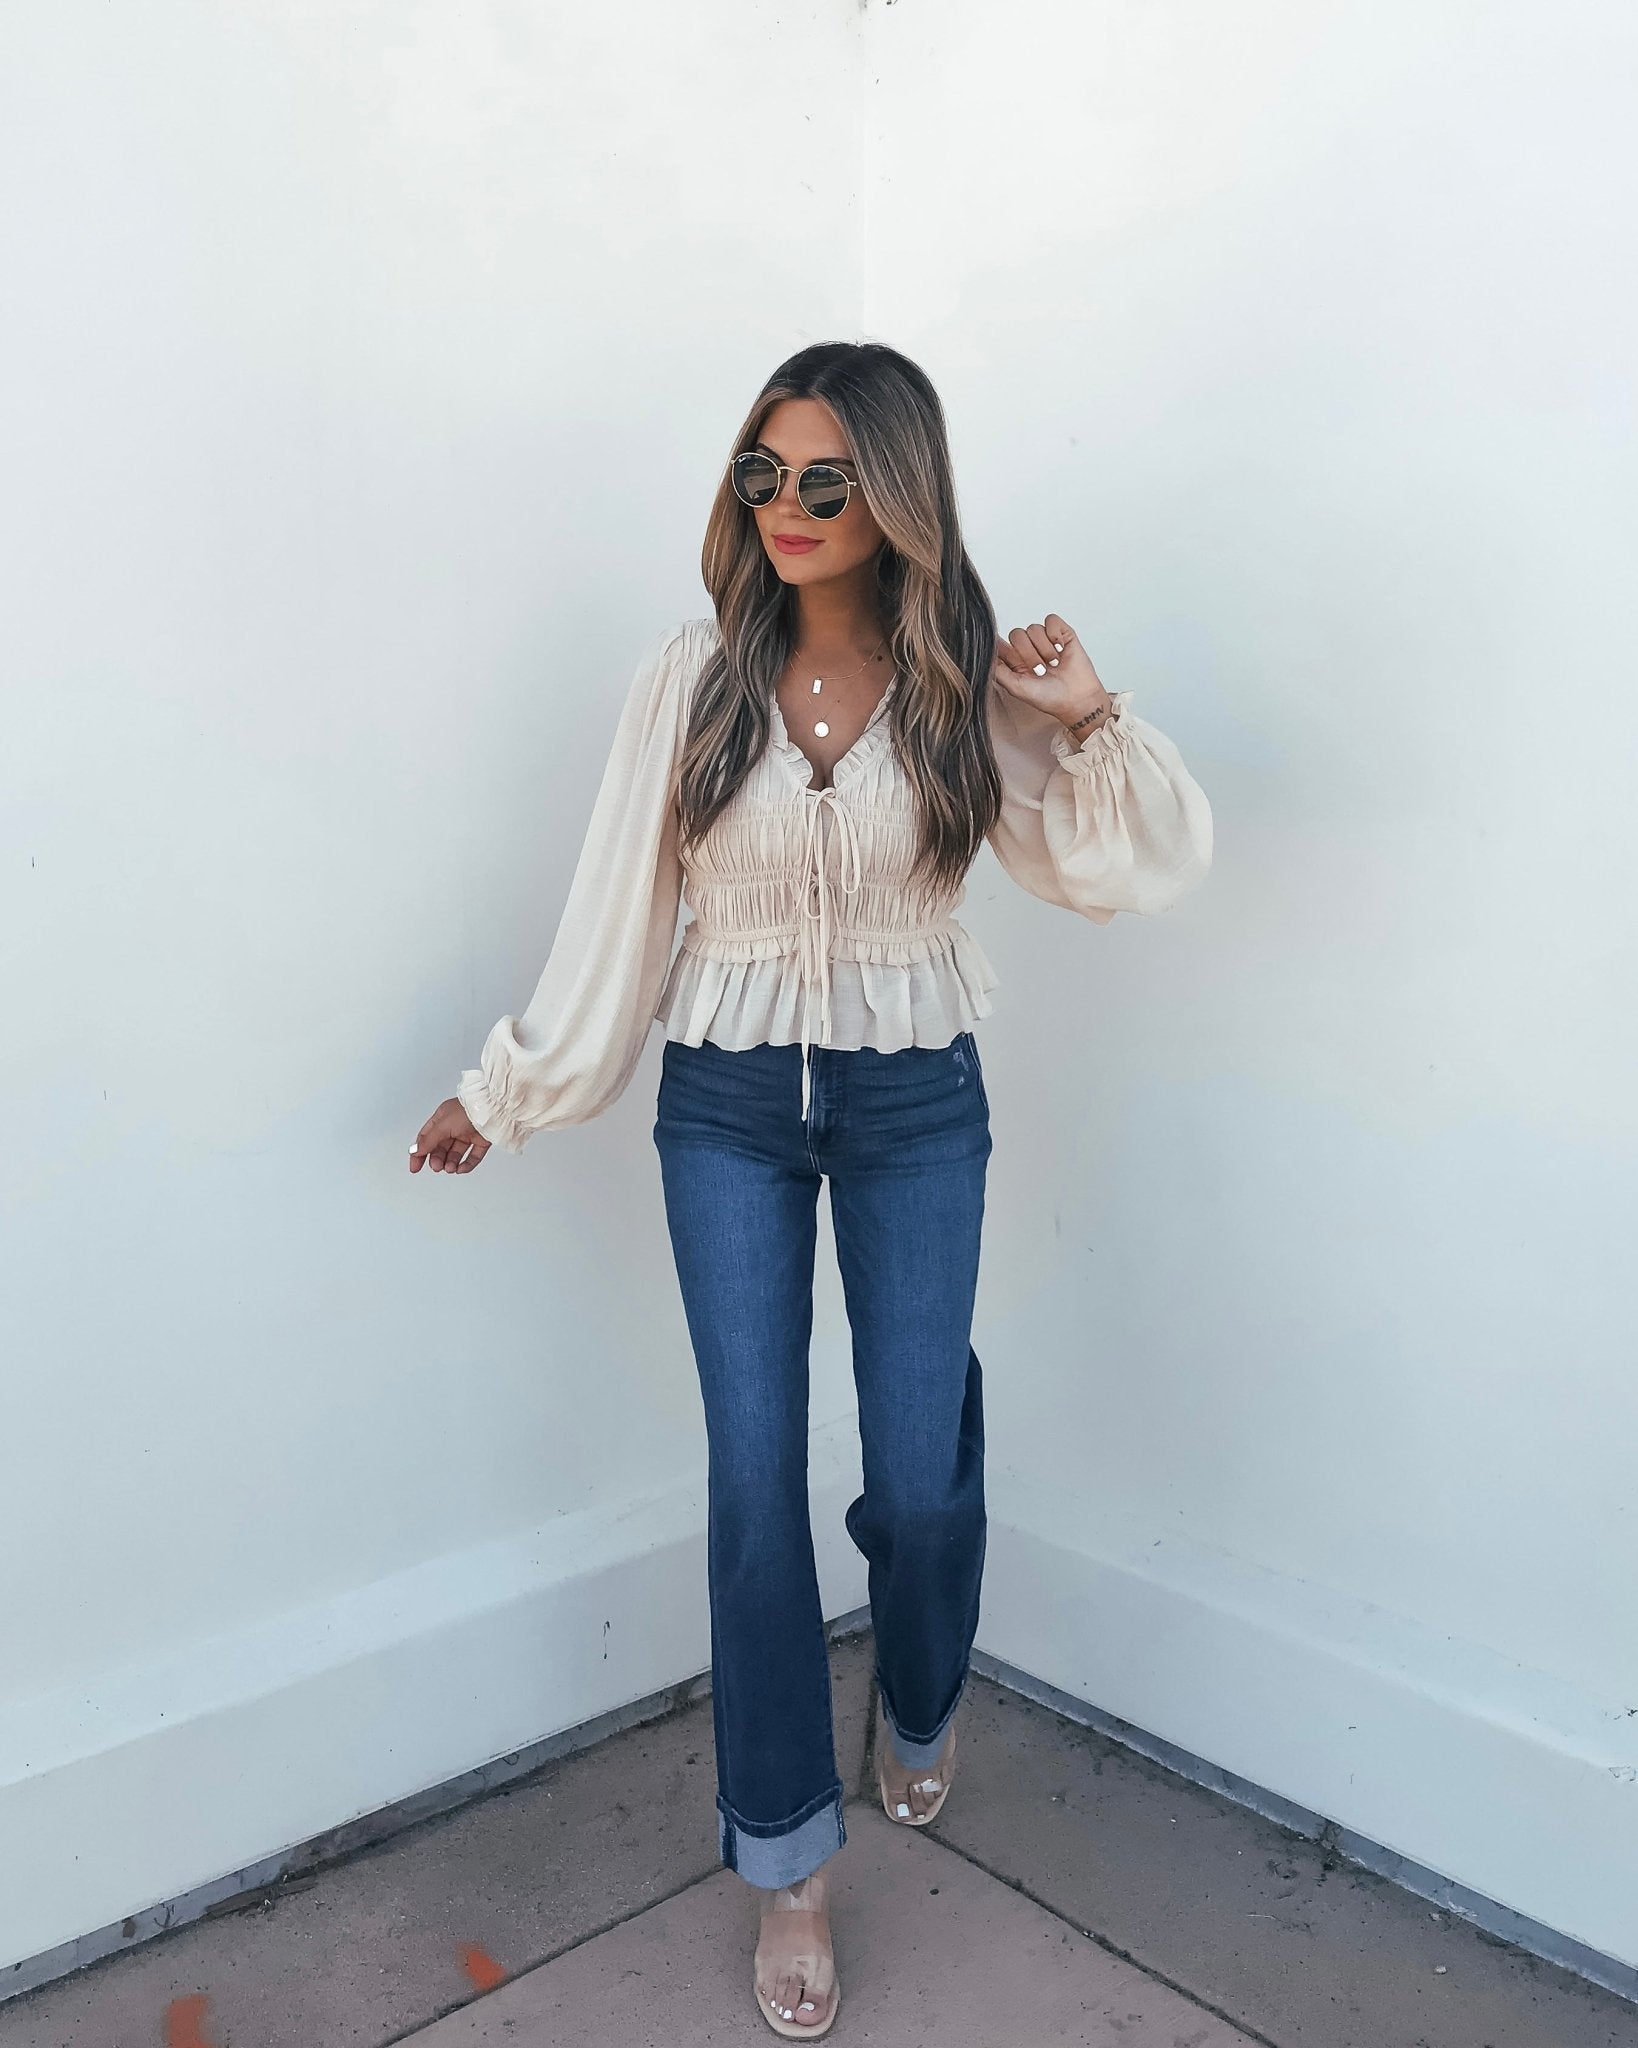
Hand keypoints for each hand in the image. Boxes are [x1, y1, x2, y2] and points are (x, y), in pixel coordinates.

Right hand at [410, 1098, 491, 1173]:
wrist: (493, 1110)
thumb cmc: (467, 1111)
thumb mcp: (442, 1125)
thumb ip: (428, 1140)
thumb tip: (415, 1151)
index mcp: (442, 1118)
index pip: (426, 1138)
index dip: (419, 1153)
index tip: (415, 1168)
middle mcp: (454, 1126)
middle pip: (441, 1148)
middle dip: (437, 1159)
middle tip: (437, 1167)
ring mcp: (469, 1133)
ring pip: (456, 1153)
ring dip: (451, 1163)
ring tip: (450, 1168)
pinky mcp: (482, 1141)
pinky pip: (473, 1156)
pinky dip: (467, 1164)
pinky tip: (461, 1169)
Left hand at [991, 613, 1111, 729]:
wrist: (1076, 698)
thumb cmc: (1048, 697)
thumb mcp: (1016, 688)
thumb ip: (998, 671)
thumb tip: (986, 655)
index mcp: (1014, 660)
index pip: (1001, 642)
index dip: (1005, 647)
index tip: (1013, 659)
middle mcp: (1028, 648)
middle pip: (1017, 634)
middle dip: (1029, 653)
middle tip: (1041, 670)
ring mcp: (1045, 639)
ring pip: (1034, 628)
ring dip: (1045, 649)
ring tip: (1054, 664)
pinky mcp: (1062, 633)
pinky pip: (1051, 620)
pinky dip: (1055, 634)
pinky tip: (1060, 649)